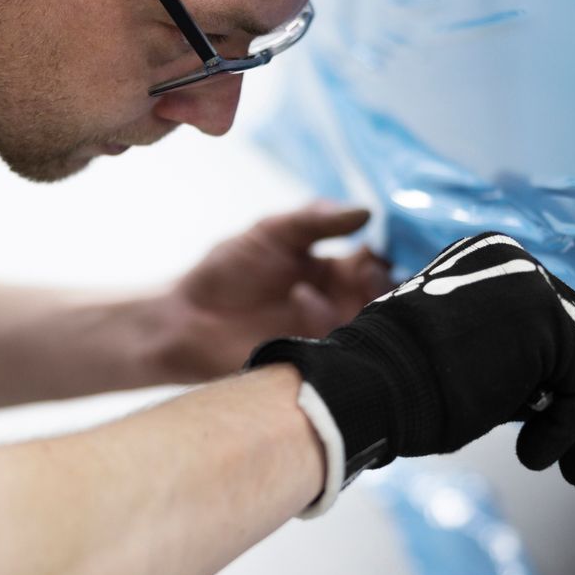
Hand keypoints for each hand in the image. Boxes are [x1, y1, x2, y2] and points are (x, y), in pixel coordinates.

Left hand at [153, 202, 395, 383]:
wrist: (186, 320)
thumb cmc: (226, 270)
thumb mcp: (271, 232)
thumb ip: (316, 220)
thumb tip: (366, 211)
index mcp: (336, 271)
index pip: (380, 262)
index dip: (387, 253)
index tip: (381, 244)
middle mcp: (340, 305)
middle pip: (384, 298)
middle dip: (380, 284)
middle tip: (361, 271)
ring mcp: (329, 337)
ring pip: (368, 328)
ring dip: (350, 307)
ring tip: (304, 289)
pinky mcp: (313, 363)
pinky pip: (340, 352)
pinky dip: (323, 325)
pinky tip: (297, 304)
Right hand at [248, 231, 574, 495]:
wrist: (370, 387)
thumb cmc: (404, 390)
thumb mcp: (476, 364)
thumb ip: (524, 361)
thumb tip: (569, 384)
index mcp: (491, 261)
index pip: (561, 305)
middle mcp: (513, 258)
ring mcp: (530, 281)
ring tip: (572, 468)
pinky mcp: (544, 316)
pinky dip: (570, 427)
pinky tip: (535, 453)